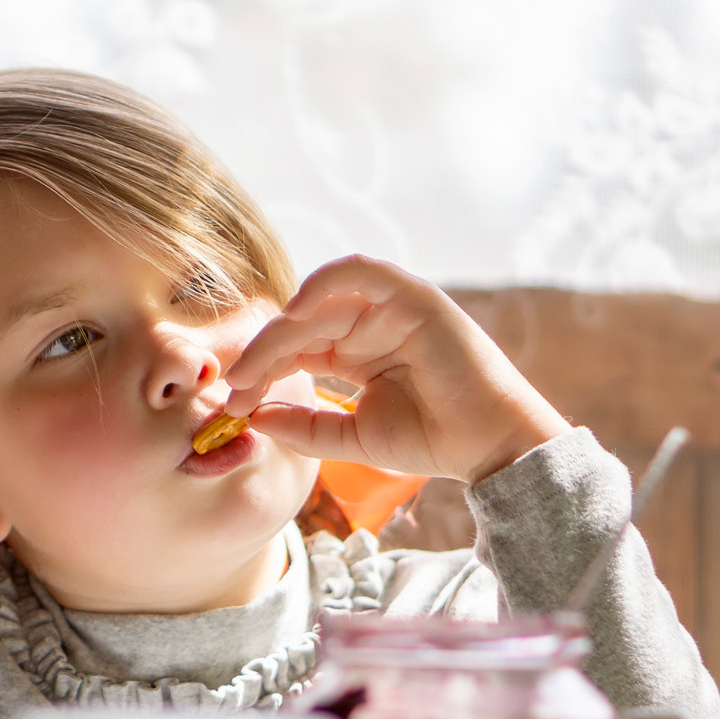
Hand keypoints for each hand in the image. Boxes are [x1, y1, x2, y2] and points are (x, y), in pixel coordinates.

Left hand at [224, 257, 568, 484]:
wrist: (486, 445)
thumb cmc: (430, 440)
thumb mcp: (351, 437)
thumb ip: (304, 426)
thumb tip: (252, 416)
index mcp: (355, 353)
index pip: (295, 350)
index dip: (261, 371)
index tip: (233, 403)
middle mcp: (370, 325)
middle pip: (300, 327)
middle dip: (262, 356)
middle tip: (235, 387)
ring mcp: (391, 308)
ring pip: (320, 305)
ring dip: (282, 331)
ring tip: (255, 365)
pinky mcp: (414, 297)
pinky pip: (363, 272)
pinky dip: (325, 282)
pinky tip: (295, 313)